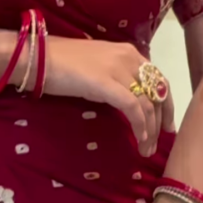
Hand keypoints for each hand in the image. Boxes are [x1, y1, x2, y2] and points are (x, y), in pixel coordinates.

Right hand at [43, 38, 174, 157]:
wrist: (38, 57)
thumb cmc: (60, 65)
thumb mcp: (96, 68)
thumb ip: (113, 78)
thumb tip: (123, 98)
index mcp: (128, 52)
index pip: (157, 79)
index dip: (165, 104)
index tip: (165, 125)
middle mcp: (129, 58)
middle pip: (157, 92)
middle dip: (160, 121)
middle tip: (158, 143)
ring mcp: (118, 69)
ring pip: (147, 103)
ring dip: (150, 130)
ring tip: (146, 150)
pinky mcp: (107, 84)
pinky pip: (133, 108)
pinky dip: (140, 126)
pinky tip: (140, 140)